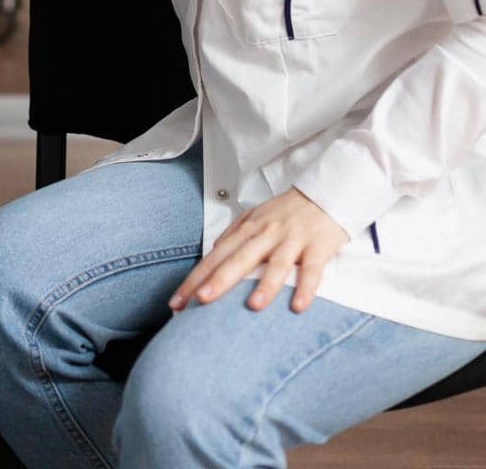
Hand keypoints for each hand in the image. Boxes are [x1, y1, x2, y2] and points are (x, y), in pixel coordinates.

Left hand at [169, 187, 348, 314]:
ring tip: (252, 307)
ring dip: (265, 285)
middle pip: (238, 259)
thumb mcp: (255, 218)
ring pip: (276, 264)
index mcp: (247, 229)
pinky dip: (306, 287)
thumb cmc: (286, 212)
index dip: (196, 278)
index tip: (177, 301)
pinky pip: (312, 269)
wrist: (323, 193)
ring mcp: (291, 239)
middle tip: (200, 301)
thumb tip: (212, 253)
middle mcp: (265, 233)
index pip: (215, 256)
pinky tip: (299, 306)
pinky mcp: (317, 246)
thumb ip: (234, 236)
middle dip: (218, 280)